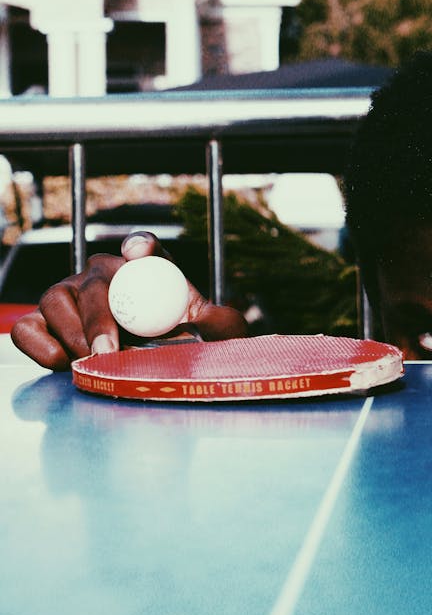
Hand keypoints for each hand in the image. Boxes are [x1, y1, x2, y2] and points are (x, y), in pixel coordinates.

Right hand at [10, 231, 248, 369]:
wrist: (148, 369)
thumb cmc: (182, 344)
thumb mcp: (212, 334)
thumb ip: (220, 323)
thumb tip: (211, 318)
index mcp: (147, 268)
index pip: (144, 246)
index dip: (141, 245)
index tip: (140, 253)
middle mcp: (105, 275)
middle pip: (95, 279)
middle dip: (98, 313)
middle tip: (107, 348)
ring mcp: (70, 296)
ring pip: (56, 298)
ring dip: (71, 332)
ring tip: (91, 361)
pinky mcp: (43, 324)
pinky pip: (28, 326)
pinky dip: (39, 344)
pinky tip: (61, 362)